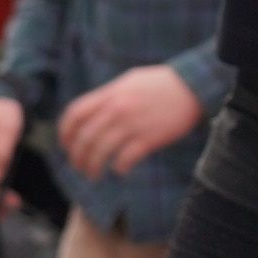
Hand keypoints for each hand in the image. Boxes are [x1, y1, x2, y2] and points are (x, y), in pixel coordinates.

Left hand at [57, 64, 207, 181]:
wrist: (192, 86)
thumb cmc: (161, 83)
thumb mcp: (129, 82)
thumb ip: (108, 96)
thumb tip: (91, 112)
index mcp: (109, 94)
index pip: (75, 114)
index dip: (65, 133)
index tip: (66, 146)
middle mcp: (116, 110)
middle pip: (85, 138)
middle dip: (77, 157)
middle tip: (79, 167)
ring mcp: (132, 125)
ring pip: (101, 152)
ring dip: (93, 168)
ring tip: (93, 176)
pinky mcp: (149, 139)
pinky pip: (125, 159)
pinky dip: (118, 169)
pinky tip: (119, 171)